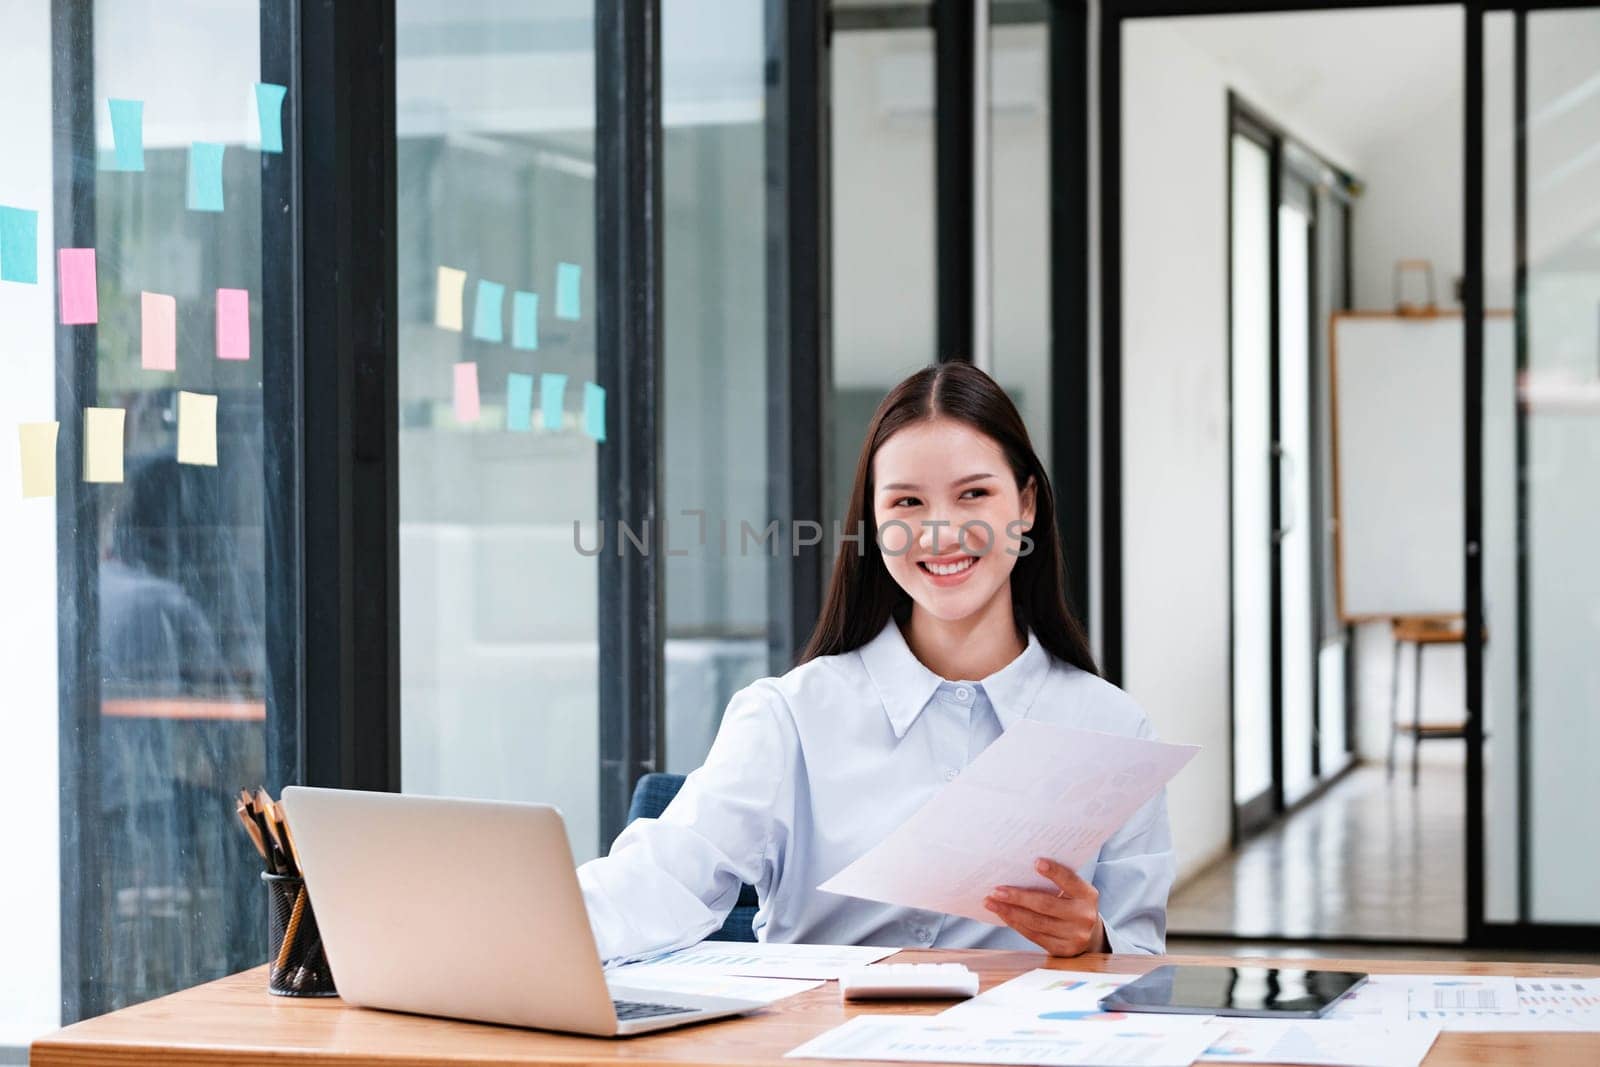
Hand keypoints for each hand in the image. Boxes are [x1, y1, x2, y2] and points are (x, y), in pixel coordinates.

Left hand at [984, 858, 1109, 956]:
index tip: (1037, 862)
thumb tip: (1020, 871)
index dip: (1055, 872)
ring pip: (1036, 922)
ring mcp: (1075, 936)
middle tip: (996, 890)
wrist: (1090, 933)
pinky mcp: (1063, 949)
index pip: (1070, 881)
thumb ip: (1056, 882)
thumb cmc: (1073, 902)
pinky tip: (1003, 914)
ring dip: (1010, 911)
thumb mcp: (1073, 890)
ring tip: (991, 902)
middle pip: (1046, 905)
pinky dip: (1016, 923)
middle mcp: (1084, 916)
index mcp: (1088, 895)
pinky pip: (1034, 936)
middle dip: (1018, 897)